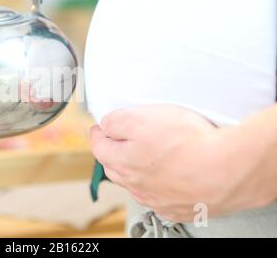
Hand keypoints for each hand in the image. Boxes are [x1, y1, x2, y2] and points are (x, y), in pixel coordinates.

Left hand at [90, 105, 276, 221]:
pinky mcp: (180, 207)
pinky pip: (162, 198)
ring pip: (138, 185)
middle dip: (113, 153)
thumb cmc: (187, 143)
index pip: (99, 148)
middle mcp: (137, 185)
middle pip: (115, 168)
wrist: (228, 170)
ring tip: (146, 158)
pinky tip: (170, 177)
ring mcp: (158, 199)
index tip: (99, 128)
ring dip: (136, 171)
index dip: (98, 134)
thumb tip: (105, 126)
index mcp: (123, 162)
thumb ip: (116, 122)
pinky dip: (160, 187)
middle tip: (118, 141)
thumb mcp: (141, 119)